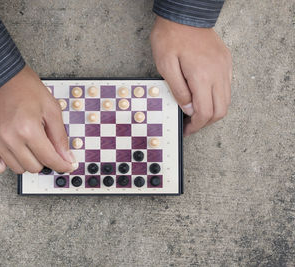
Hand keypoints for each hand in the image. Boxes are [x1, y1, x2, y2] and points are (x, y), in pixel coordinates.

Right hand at [0, 66, 76, 174]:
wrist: (1, 76)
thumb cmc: (25, 88)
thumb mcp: (51, 108)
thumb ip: (60, 136)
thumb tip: (67, 158)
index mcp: (28, 129)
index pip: (49, 159)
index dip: (62, 165)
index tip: (67, 165)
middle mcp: (10, 138)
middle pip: (34, 167)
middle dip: (44, 159)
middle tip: (44, 146)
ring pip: (17, 168)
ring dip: (26, 161)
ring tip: (27, 145)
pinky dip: (1, 166)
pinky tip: (10, 154)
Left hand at [150, 17, 231, 135]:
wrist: (185, 14)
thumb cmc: (170, 38)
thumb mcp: (166, 66)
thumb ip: (179, 91)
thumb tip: (189, 110)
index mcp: (202, 76)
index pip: (205, 112)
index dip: (196, 126)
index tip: (187, 130)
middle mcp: (218, 73)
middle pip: (220, 110)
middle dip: (206, 122)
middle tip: (192, 124)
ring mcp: (225, 67)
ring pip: (226, 100)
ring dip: (213, 111)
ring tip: (196, 112)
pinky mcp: (226, 61)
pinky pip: (227, 86)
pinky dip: (217, 97)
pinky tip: (203, 96)